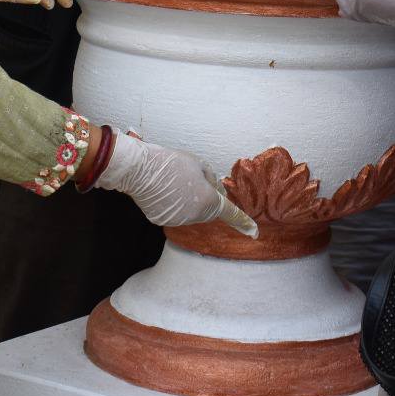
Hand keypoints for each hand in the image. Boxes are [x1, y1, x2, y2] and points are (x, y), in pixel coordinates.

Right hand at [95, 134, 258, 236]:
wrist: (140, 170)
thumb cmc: (170, 163)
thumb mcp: (198, 164)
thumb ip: (212, 181)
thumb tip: (218, 192)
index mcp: (208, 201)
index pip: (230, 213)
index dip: (244, 223)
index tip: (255, 232)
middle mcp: (195, 215)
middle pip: (207, 208)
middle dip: (204, 196)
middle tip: (189, 178)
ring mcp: (178, 220)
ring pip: (191, 211)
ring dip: (188, 200)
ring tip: (172, 182)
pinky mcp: (162, 220)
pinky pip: (174, 213)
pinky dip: (172, 203)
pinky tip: (162, 190)